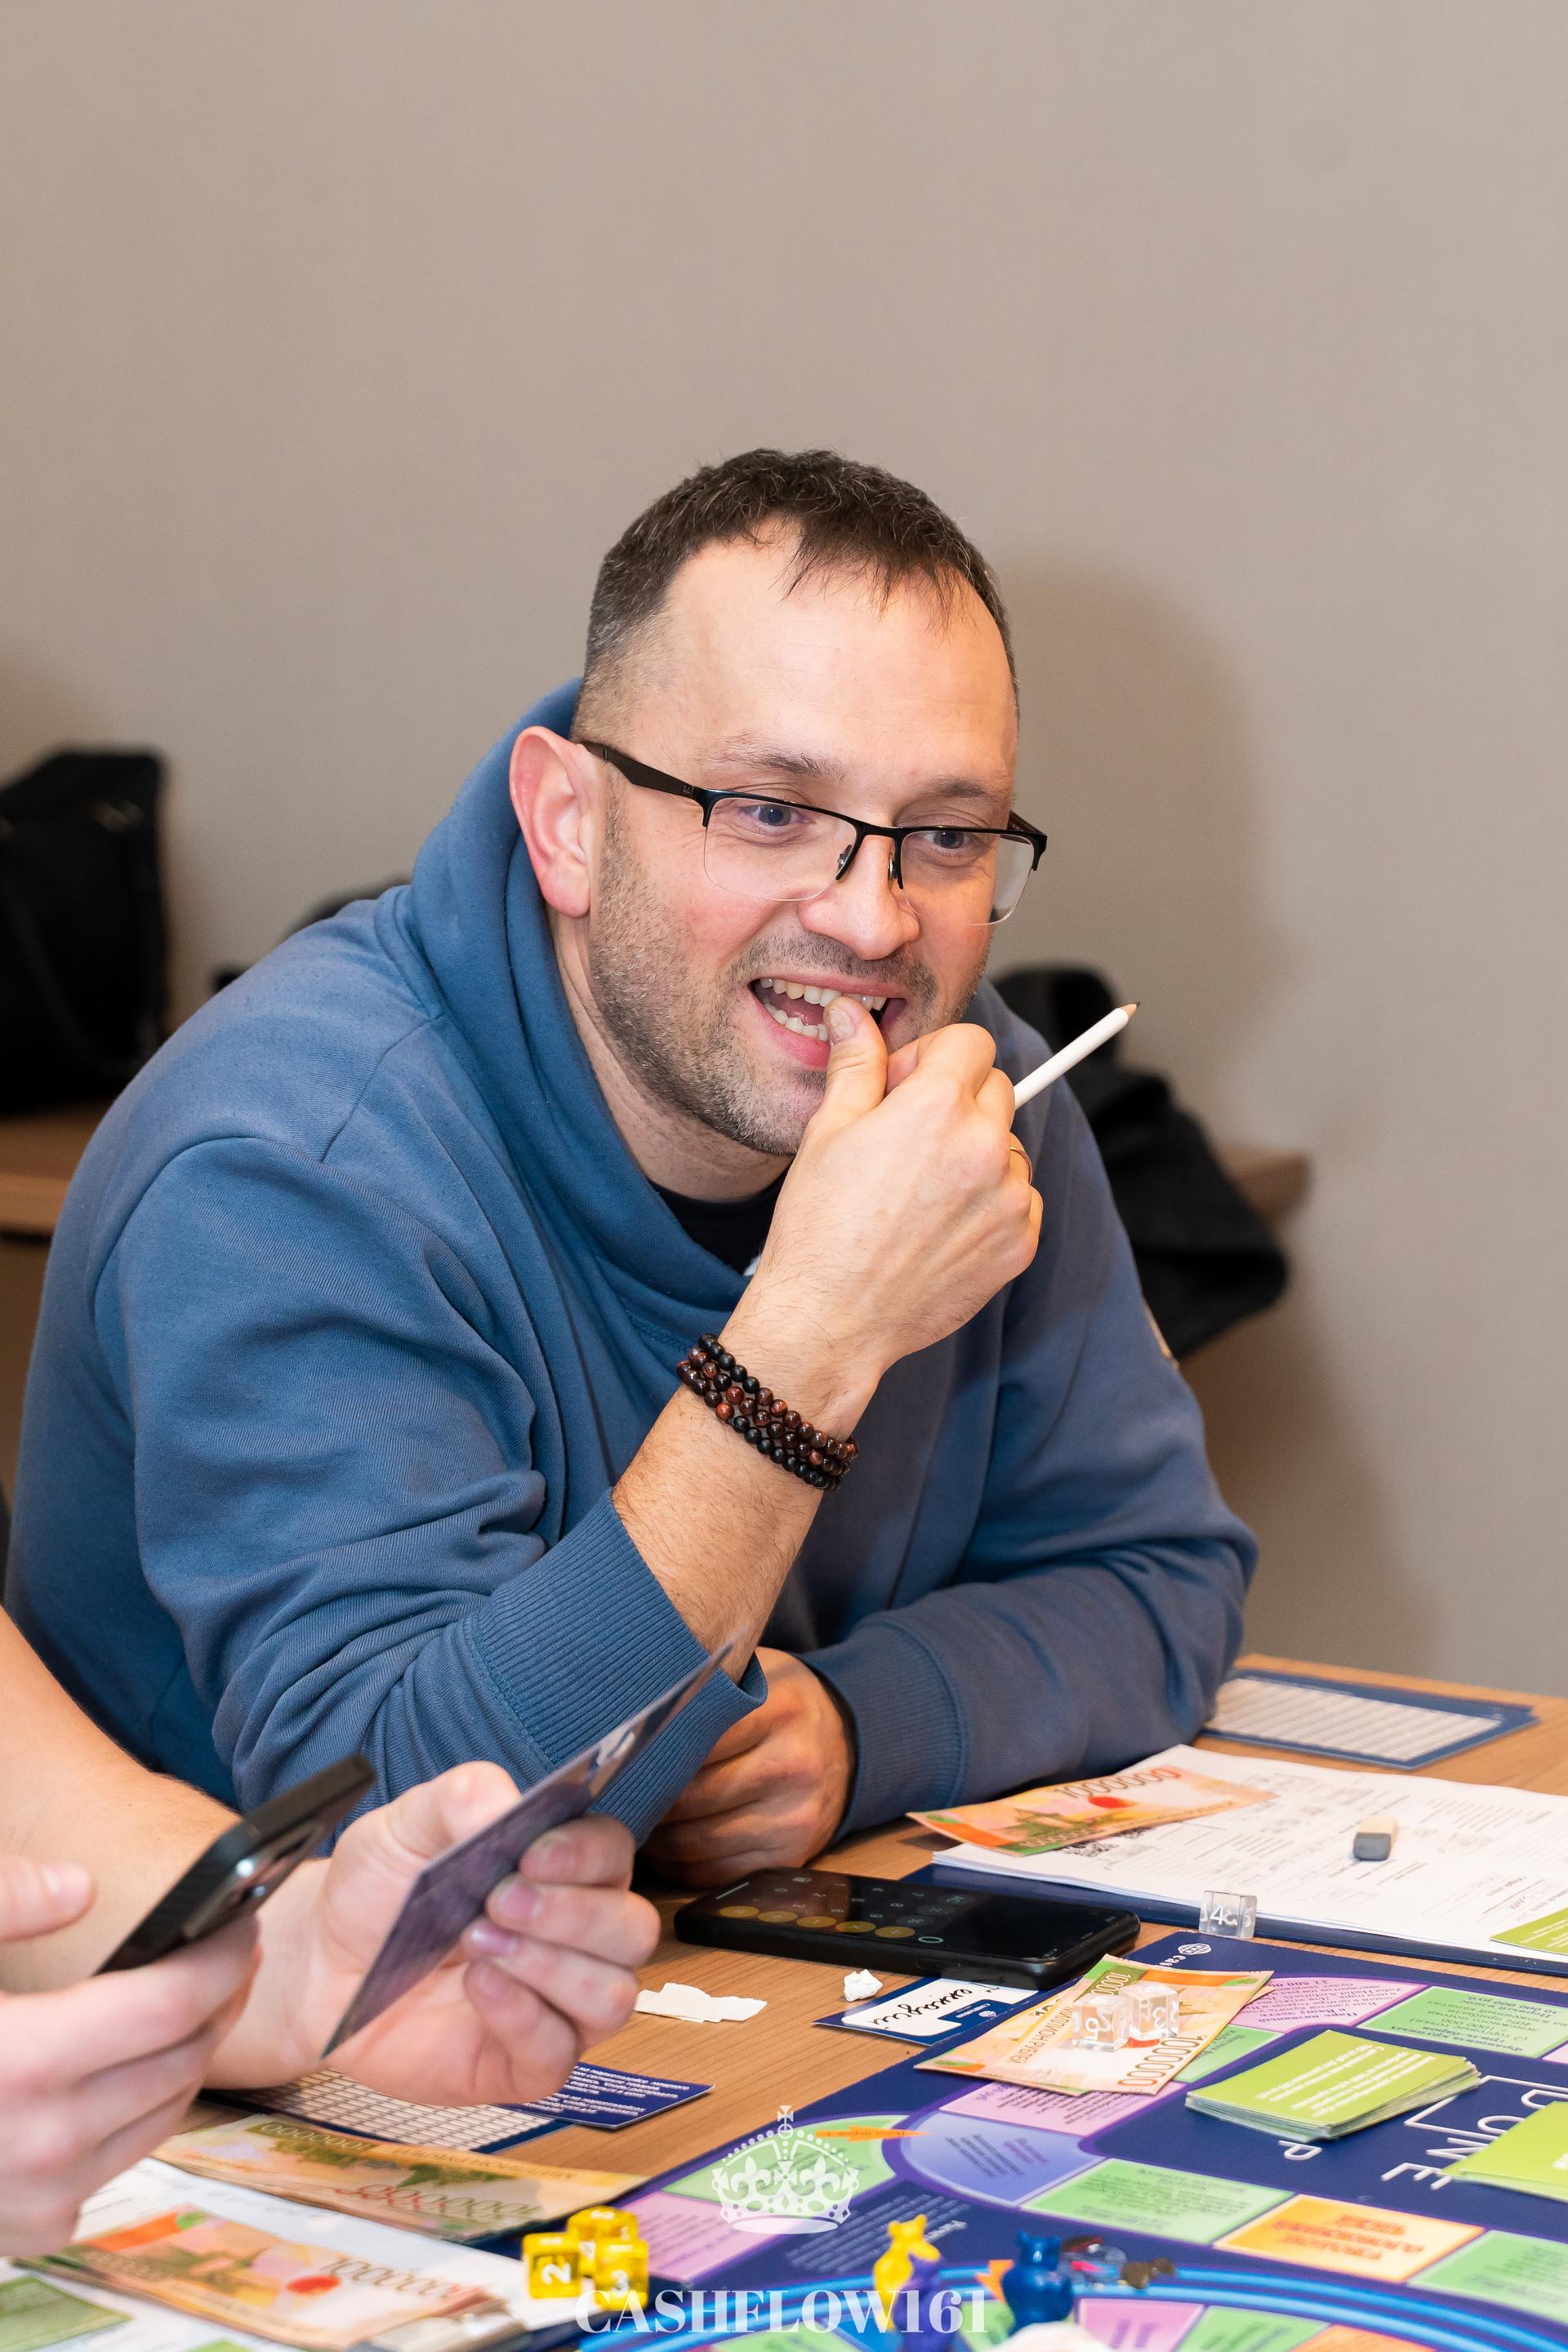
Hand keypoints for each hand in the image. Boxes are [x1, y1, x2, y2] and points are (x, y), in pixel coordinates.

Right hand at [0, 1856, 256, 2256]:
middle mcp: (38, 2144)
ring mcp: (37, 2197)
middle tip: (224, 1950)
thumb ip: (0, 1901)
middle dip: (215, 1999)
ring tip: (184, 1999)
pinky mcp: (30, 2228)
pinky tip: (120, 2068)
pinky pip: (121, 2160)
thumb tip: (79, 1888)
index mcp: (18, 2064)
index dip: (219, 1955)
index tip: (240, 1917)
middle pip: (182, 2059)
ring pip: (166, 2113)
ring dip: (187, 2054)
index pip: (171, 2005)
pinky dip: (137, 2111)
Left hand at [211, 1766, 658, 2105]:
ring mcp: (556, 2004)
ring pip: (613, 1996)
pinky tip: (479, 1987)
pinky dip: (524, 2018)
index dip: (586, 1854)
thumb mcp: (406, 1824)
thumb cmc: (379, 1889)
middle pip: (632, 1930)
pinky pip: (559, 2054)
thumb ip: (462, 1797)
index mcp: (563, 1869)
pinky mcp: (523, 2063)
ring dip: (552, 1967)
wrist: (324, 1964)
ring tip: (480, 1944)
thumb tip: (510, 1805)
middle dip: (574, 1914)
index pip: (614, 1854)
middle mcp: (577, 1937)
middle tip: (499, 1899)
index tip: (533, 1853)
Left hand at [644, 1650, 853, 1886]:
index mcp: (780, 1710)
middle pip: (691, 1796)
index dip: (650, 1751)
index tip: (622, 1754)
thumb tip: (630, 1695)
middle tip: (616, 1792)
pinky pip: (715, 1873)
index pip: (694, 1739)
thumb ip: (705, 1683)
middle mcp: (792, 1766)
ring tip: (633, 1817)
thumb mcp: (754, 1675)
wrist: (847, 1743)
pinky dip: (679, 1863)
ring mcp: (794, 1817)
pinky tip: (665, 1842)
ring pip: (696, 1841)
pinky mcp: (790, 1856)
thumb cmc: (782, 1704)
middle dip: (646, 1798)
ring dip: (657, 1836)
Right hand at [730, 999, 1039, 1424]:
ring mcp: (1010, 1198)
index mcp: (937, 1105)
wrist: (829, 1320)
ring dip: (979, 1155)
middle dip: (958, 1101)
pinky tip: (940, 1228)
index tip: (903, 1089)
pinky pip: (1020, 1199)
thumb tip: (852, 1012)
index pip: (971, 1043)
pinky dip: (991, 1204)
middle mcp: (985, 1145)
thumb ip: (857, 1063)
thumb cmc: (818, 1226)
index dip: (933, 1058)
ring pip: (1010, 1147)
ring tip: (921, 1193)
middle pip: (997, 1089)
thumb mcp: (828, 1131)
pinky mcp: (1021, 1243)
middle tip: (906, 1142)